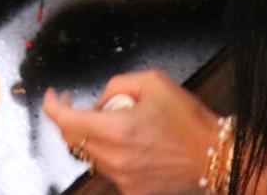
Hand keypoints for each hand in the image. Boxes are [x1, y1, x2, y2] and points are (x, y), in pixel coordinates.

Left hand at [43, 71, 220, 194]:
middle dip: (73, 118)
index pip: (65, 121)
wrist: (213, 154)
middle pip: (71, 139)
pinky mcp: (131, 190)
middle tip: (87, 106)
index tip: (56, 96)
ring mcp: (122, 178)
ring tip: (117, 125)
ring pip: (88, 155)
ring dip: (92, 137)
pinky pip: (106, 170)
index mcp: (118, 130)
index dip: (53, 105)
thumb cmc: (186, 118)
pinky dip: (108, 155)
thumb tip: (98, 101)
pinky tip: (127, 145)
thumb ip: (116, 85)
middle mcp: (115, 157)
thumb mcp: (152, 82)